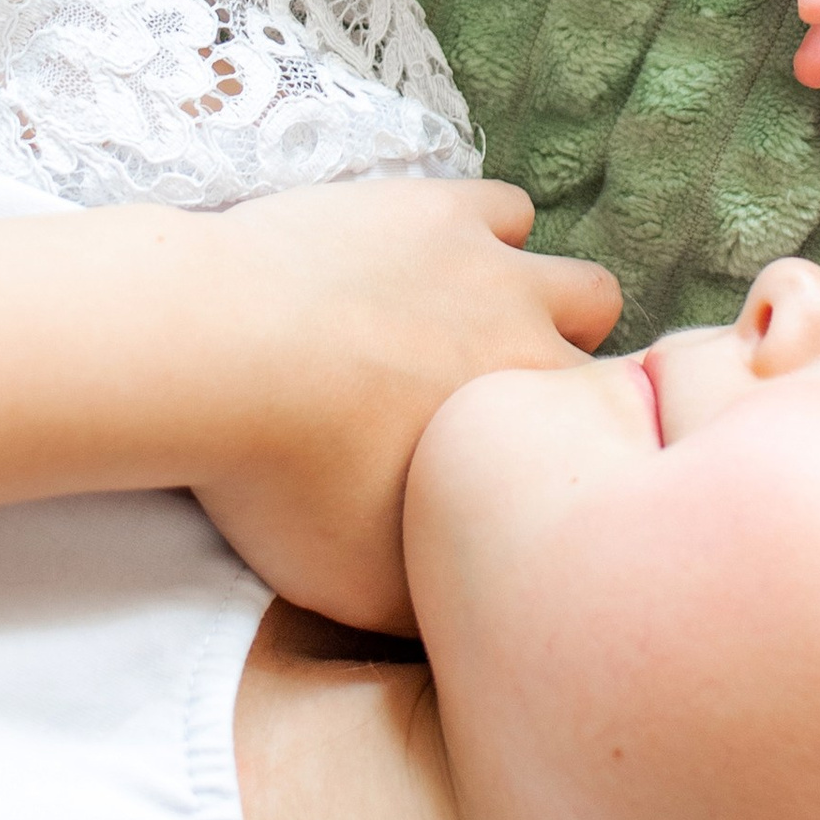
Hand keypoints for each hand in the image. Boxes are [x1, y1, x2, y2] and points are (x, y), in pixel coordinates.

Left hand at [188, 180, 618, 632]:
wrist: (216, 356)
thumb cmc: (290, 484)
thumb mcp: (371, 591)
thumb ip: (446, 596)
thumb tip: (478, 615)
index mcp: (532, 421)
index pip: (600, 433)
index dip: (567, 454)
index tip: (523, 472)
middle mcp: (535, 333)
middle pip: (603, 355)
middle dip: (567, 375)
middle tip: (496, 409)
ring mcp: (487, 260)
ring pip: (568, 274)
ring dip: (540, 304)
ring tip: (473, 338)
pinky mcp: (428, 204)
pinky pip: (500, 208)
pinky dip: (482, 236)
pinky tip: (434, 269)